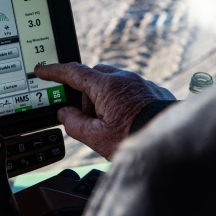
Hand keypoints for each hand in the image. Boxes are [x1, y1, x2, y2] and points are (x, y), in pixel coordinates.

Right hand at [34, 63, 175, 158]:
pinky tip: (128, 121)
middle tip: (89, 117)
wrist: (173, 144)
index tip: (42, 70)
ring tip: (113, 124)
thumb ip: (73, 123)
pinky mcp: (155, 91)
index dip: (54, 71)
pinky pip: (131, 89)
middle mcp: (125, 79)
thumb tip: (66, 113)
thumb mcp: (95, 137)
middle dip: (86, 93)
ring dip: (106, 98)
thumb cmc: (136, 139)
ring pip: (114, 83)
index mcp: (107, 86)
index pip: (73, 72)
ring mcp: (142, 83)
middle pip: (94, 75)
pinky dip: (123, 101)